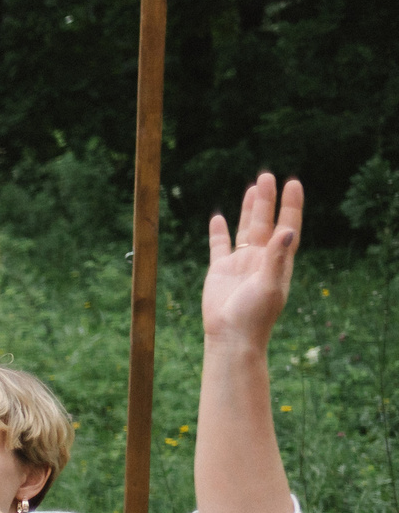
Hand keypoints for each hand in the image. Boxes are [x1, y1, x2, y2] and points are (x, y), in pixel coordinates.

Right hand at [204, 172, 302, 346]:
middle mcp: (261, 259)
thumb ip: (277, 258)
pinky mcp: (220, 270)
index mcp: (278, 261)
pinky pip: (219, 245)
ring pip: (246, 229)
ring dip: (250, 209)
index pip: (287, 226)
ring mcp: (241, 263)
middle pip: (266, 222)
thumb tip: (287, 231)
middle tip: (267, 176)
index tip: (293, 183)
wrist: (231, 336)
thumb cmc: (255, 315)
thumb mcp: (270, 285)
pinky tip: (218, 217)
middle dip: (268, 200)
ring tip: (253, 187)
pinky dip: (219, 231)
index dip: (291, 205)